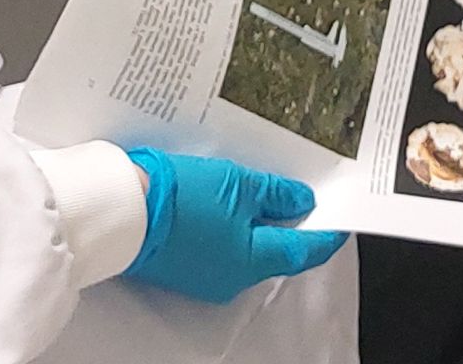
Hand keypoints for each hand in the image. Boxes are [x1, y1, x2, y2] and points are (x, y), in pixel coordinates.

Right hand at [118, 148, 347, 302]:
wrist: (121, 209)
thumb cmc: (181, 197)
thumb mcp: (236, 184)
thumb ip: (274, 195)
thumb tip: (302, 201)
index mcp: (251, 261)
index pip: (302, 251)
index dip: (325, 233)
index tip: (341, 217)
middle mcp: (231, 278)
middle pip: (274, 251)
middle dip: (289, 223)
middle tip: (303, 192)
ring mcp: (205, 276)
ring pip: (246, 248)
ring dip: (258, 222)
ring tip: (265, 188)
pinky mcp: (183, 266)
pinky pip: (220, 247)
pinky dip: (232, 226)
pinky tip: (230, 200)